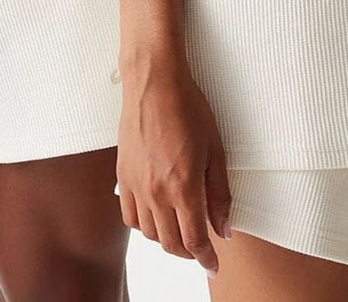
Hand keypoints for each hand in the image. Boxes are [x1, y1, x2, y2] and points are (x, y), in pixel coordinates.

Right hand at [115, 51, 231, 276]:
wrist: (154, 82)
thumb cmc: (188, 108)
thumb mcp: (215, 149)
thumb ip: (219, 193)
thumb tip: (224, 227)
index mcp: (184, 187)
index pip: (194, 240)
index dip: (206, 258)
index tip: (213, 265)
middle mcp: (157, 192)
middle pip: (171, 243)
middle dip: (188, 252)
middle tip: (200, 247)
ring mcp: (136, 186)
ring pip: (149, 233)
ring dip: (166, 239)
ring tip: (179, 230)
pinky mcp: (123, 176)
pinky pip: (130, 216)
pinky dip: (143, 225)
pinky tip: (155, 215)